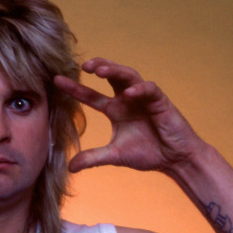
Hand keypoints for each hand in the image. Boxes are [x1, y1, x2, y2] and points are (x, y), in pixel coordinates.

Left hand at [54, 58, 200, 173]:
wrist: (175, 159)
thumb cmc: (148, 153)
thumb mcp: (115, 156)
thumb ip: (93, 158)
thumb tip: (70, 167)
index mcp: (116, 109)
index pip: (91, 96)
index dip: (75, 88)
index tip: (57, 80)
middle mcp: (127, 99)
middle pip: (111, 75)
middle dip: (98, 66)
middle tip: (84, 65)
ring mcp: (144, 98)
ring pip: (129, 76)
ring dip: (115, 71)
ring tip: (100, 71)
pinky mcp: (161, 101)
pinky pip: (150, 90)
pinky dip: (140, 90)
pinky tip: (129, 93)